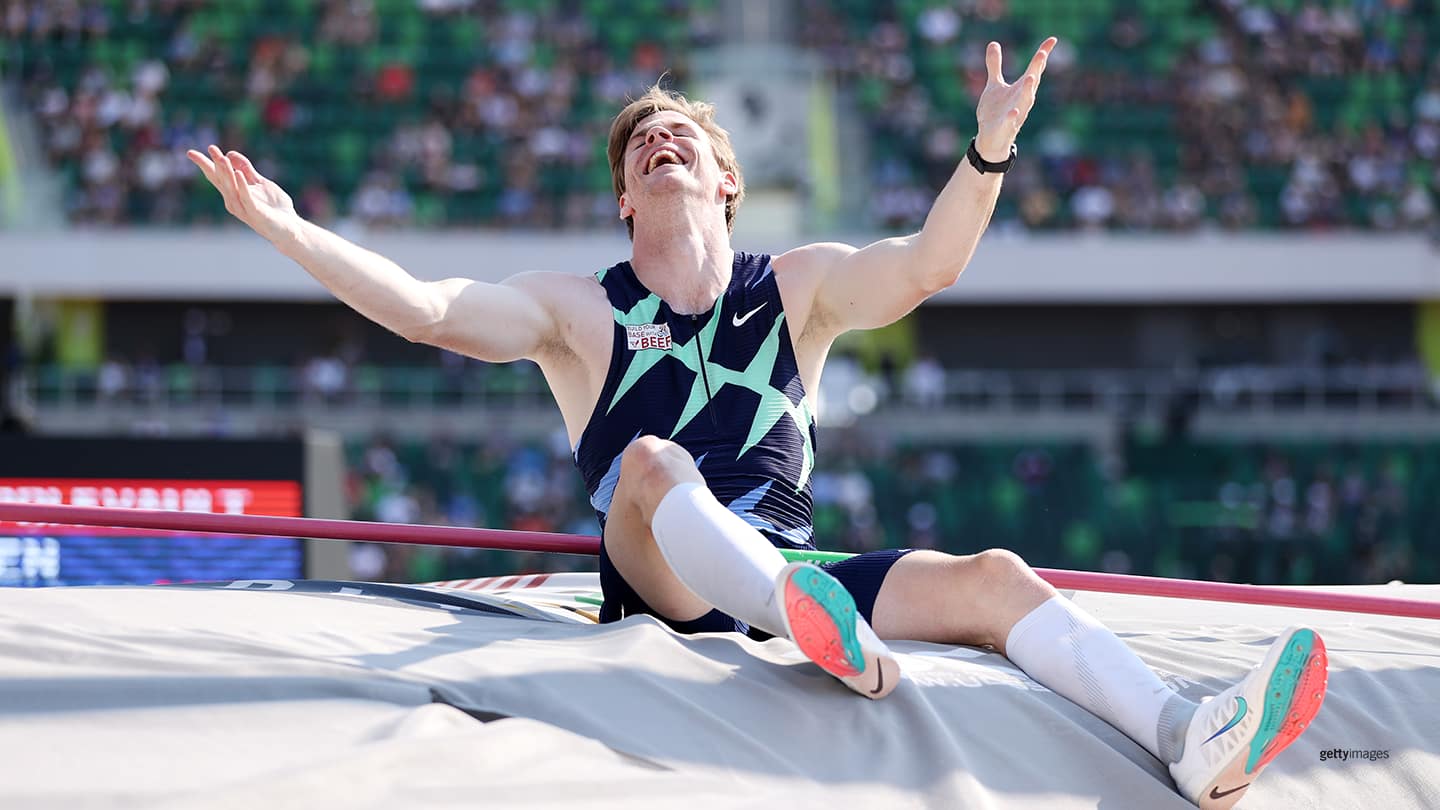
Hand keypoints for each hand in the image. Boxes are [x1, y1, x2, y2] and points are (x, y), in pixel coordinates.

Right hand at [186, 145, 298, 241]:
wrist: (290, 227)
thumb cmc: (273, 207)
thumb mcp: (259, 183)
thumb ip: (247, 169)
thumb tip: (230, 153)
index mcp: (234, 193)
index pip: (216, 177)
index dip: (204, 164)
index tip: (190, 153)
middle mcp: (234, 201)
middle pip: (221, 180)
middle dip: (215, 164)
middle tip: (211, 148)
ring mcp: (244, 208)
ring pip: (232, 188)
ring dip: (227, 172)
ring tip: (222, 157)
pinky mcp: (256, 213)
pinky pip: (247, 198)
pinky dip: (242, 186)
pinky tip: (239, 174)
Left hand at [974, 37, 1056, 161]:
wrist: (990, 140)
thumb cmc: (995, 112)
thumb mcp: (994, 86)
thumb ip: (994, 65)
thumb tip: (993, 43)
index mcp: (1020, 89)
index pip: (1034, 69)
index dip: (1042, 54)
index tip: (1052, 39)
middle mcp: (1022, 100)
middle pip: (1032, 83)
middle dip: (1037, 69)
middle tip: (1042, 53)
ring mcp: (1016, 114)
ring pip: (1025, 102)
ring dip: (1027, 90)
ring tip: (1030, 77)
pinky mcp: (1006, 128)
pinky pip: (1010, 123)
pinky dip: (1012, 117)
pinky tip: (1014, 112)